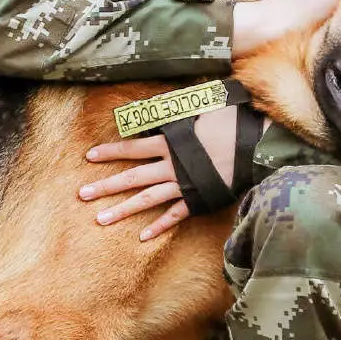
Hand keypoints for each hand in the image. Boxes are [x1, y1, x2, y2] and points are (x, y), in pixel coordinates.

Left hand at [77, 105, 243, 240]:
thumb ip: (174, 106)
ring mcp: (185, 185)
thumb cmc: (232, 119)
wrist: (259, 144)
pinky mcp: (199, 199)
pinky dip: (160, 226)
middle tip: (81, 194)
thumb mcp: (201, 104)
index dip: (111, 152)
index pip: (133, 147)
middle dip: (105, 185)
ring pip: (147, 199)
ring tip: (100, 220)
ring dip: (123, 210)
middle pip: (132, 177)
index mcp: (170, 142)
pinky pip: (176, 215)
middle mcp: (172, 165)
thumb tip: (152, 103)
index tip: (89, 157)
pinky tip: (141, 237)